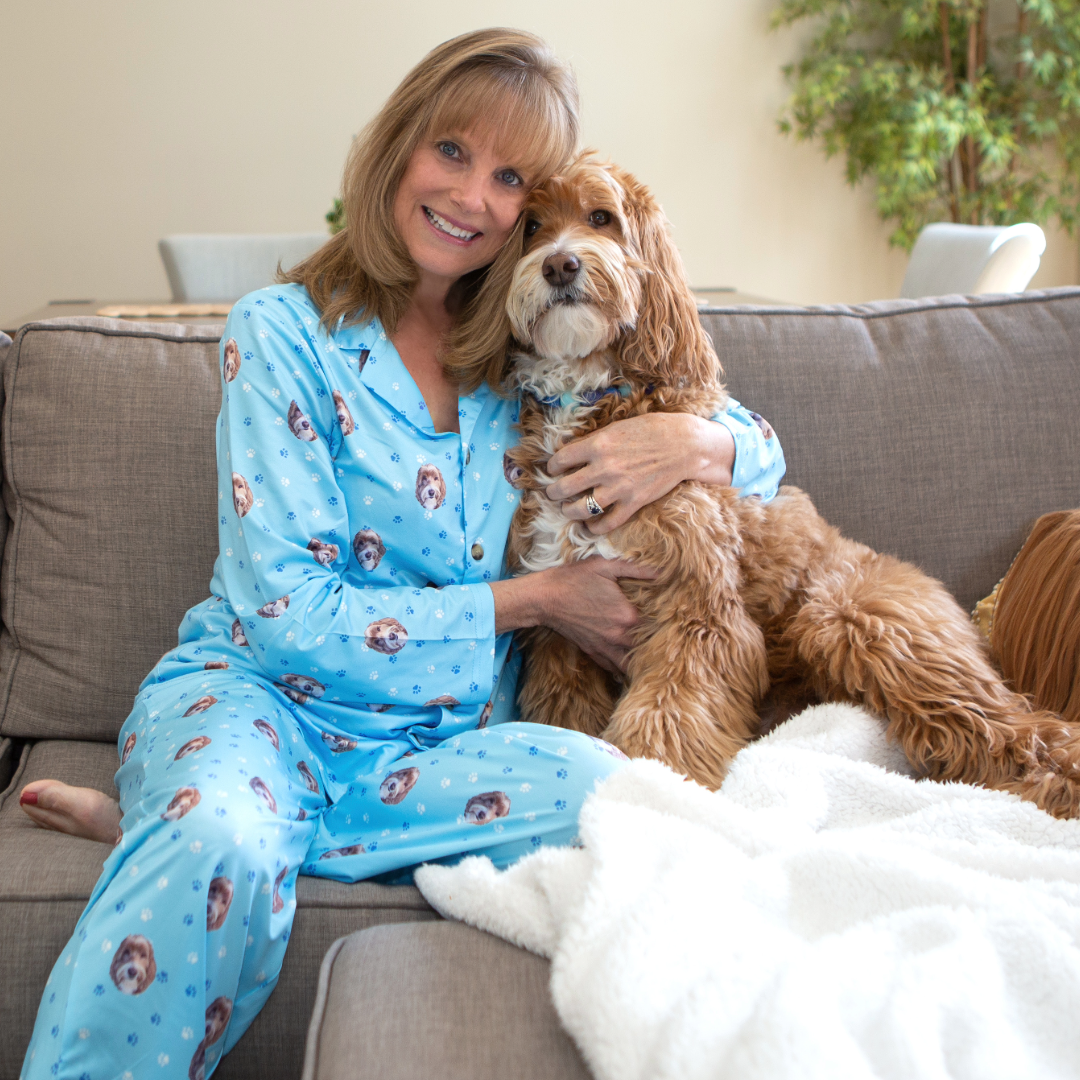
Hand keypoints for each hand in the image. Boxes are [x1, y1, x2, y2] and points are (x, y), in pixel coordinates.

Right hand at [491, 557, 657, 672]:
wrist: (545, 598)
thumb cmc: (575, 579)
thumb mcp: (606, 567)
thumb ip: (636, 569)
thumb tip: (662, 571)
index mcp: (627, 617)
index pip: (656, 629)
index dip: (667, 627)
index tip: (677, 626)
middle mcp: (618, 637)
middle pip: (647, 652)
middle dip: (658, 650)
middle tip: (671, 650)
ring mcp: (604, 647)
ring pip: (630, 665)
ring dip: (641, 664)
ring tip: (653, 662)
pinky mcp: (592, 651)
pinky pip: (612, 667)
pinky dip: (621, 668)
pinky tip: (630, 665)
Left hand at [545, 412, 734, 534]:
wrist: (684, 445)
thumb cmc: (651, 430)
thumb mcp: (616, 427)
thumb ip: (593, 441)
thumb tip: (569, 450)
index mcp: (597, 445)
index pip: (560, 460)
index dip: (552, 466)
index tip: (553, 470)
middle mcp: (603, 468)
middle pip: (564, 487)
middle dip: (553, 492)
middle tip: (553, 493)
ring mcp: (618, 488)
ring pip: (580, 509)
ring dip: (568, 511)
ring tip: (567, 509)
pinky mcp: (633, 503)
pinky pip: (607, 523)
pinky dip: (595, 527)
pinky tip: (590, 525)